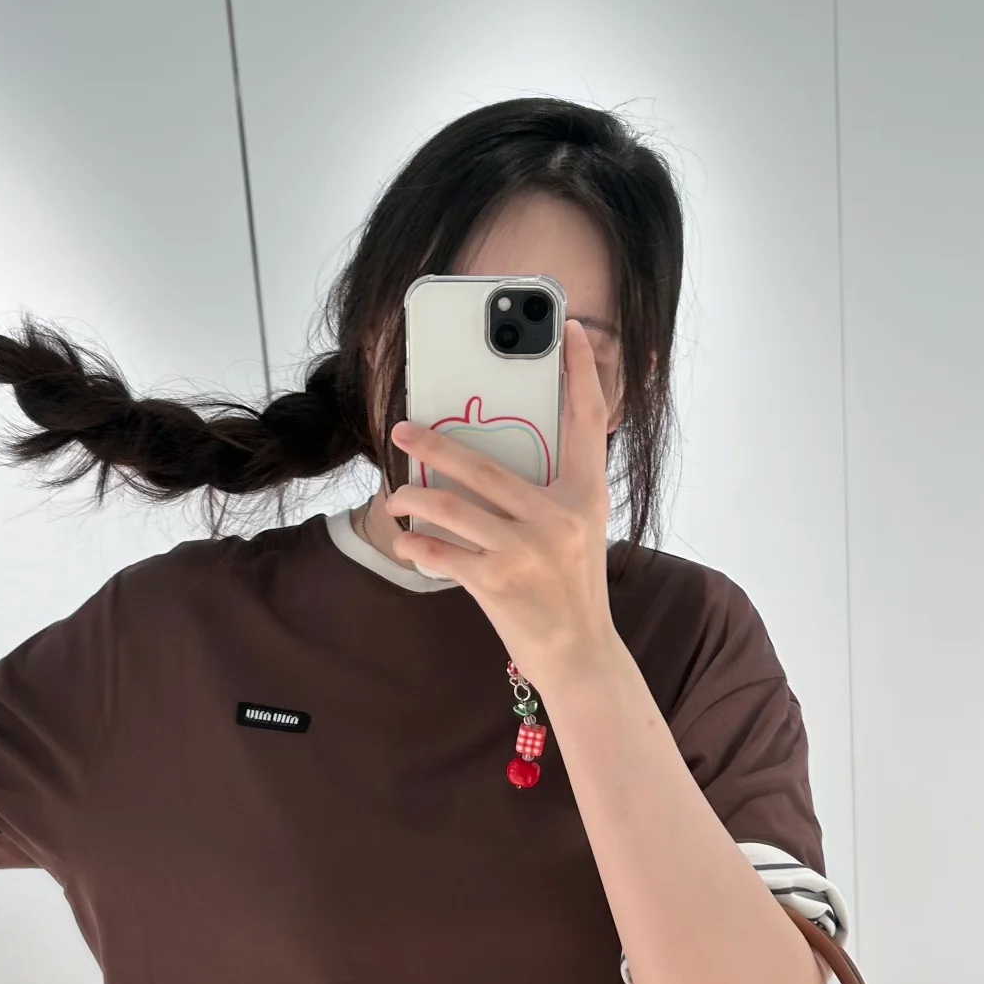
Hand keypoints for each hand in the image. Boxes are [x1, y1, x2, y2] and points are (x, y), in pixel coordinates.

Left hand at [385, 318, 620, 687]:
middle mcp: (559, 517)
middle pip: (484, 464)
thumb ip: (547, 493)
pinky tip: (408, 541)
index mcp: (586, 495)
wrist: (579, 653)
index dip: (579, 373)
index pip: (586, 421)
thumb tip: (488, 459)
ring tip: (397, 499)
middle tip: (401, 431)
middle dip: (433, 445)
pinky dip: (417, 545)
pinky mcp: (498, 582)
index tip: (564, 330)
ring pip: (451, 507)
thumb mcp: (577, 530)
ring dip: (413, 500)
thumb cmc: (572, 588)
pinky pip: (441, 552)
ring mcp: (527, 549)